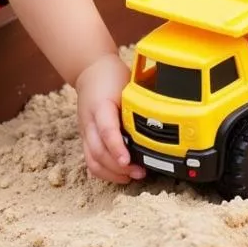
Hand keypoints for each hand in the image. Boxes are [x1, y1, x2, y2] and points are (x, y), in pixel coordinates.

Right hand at [75, 53, 145, 184]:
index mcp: (100, 106)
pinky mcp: (86, 138)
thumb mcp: (126, 85)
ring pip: (92, 161)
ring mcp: (85, 132)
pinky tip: (120, 174)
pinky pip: (90, 161)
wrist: (90, 70)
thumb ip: (138, 104)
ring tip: (132, 176)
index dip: (117, 148)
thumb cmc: (112, 77)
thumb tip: (162, 119)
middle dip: (118, 168)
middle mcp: (89, 122)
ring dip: (112, 174)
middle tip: (140, 172)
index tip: (127, 161)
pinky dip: (104, 172)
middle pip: (98, 152)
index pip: (106, 130)